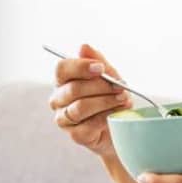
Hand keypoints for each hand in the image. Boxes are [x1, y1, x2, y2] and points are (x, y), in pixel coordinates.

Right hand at [50, 43, 132, 161]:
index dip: (81, 67)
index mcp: (63, 81)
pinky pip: (89, 124)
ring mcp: (64, 119)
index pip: (62, 69)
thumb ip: (97, 61)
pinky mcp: (75, 135)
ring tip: (123, 99)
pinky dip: (106, 116)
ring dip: (105, 101)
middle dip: (101, 86)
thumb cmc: (109, 97)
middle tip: (121, 86)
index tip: (101, 68)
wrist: (119, 127)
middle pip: (73, 88)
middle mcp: (58, 99)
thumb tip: (83, 47)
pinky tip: (118, 113)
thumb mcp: (108, 76)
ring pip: (80, 107)